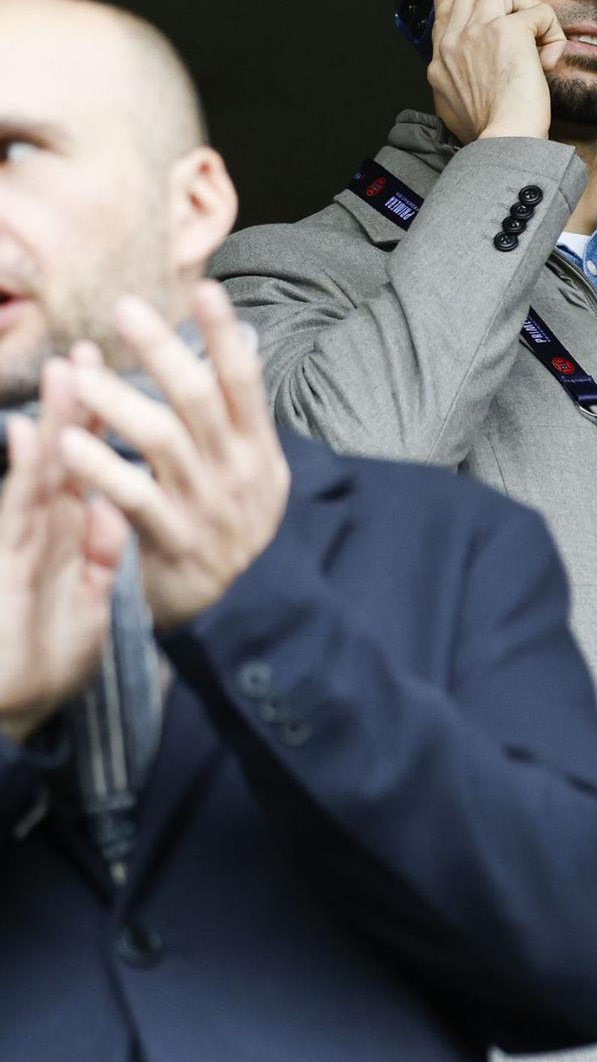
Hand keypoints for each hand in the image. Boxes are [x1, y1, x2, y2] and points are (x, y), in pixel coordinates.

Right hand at [0, 357, 127, 744]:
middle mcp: (45, 530)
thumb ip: (101, 554)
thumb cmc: (48, 655)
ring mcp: (22, 541)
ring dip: (53, 421)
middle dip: (77, 404)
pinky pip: (20, 513)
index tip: (120, 383)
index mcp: (71, 535)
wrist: (14, 712)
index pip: (89, 469)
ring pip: (41, 471)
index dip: (103, 425)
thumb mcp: (91, 600)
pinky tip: (26, 437)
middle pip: (64, 456)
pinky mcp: (7, 562)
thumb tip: (114, 508)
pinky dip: (26, 474)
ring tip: (66, 371)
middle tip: (87, 349)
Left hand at [60, 282, 290, 630]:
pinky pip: (134, 498)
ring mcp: (206, 507)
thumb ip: (237, 421)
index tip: (204, 289)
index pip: (244, 380)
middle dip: (163, 350)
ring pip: (163, 441)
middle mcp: (236, 471)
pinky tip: (69, 443)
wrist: (247, 612)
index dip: (225, 334)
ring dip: (119, 401)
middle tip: (124, 309)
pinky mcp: (174, 543)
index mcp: (257, 448)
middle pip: (199, 399)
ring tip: (80, 372)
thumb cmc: (234, 528)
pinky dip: (101, 468)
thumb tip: (230, 353)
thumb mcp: (254, 473)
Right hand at [426, 0, 565, 143]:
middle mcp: (454, 39)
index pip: (444, 3)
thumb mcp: (453, 106)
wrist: (502, 144)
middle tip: (521, 15)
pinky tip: (549, 60)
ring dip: (525, 4)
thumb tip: (469, 76)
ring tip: (536, 34)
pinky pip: (539, 11)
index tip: (486, 9)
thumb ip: (456, 81)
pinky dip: (552, 32)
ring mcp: (478, 31)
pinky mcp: (509, 32)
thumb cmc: (487, 135)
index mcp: (441, 57)